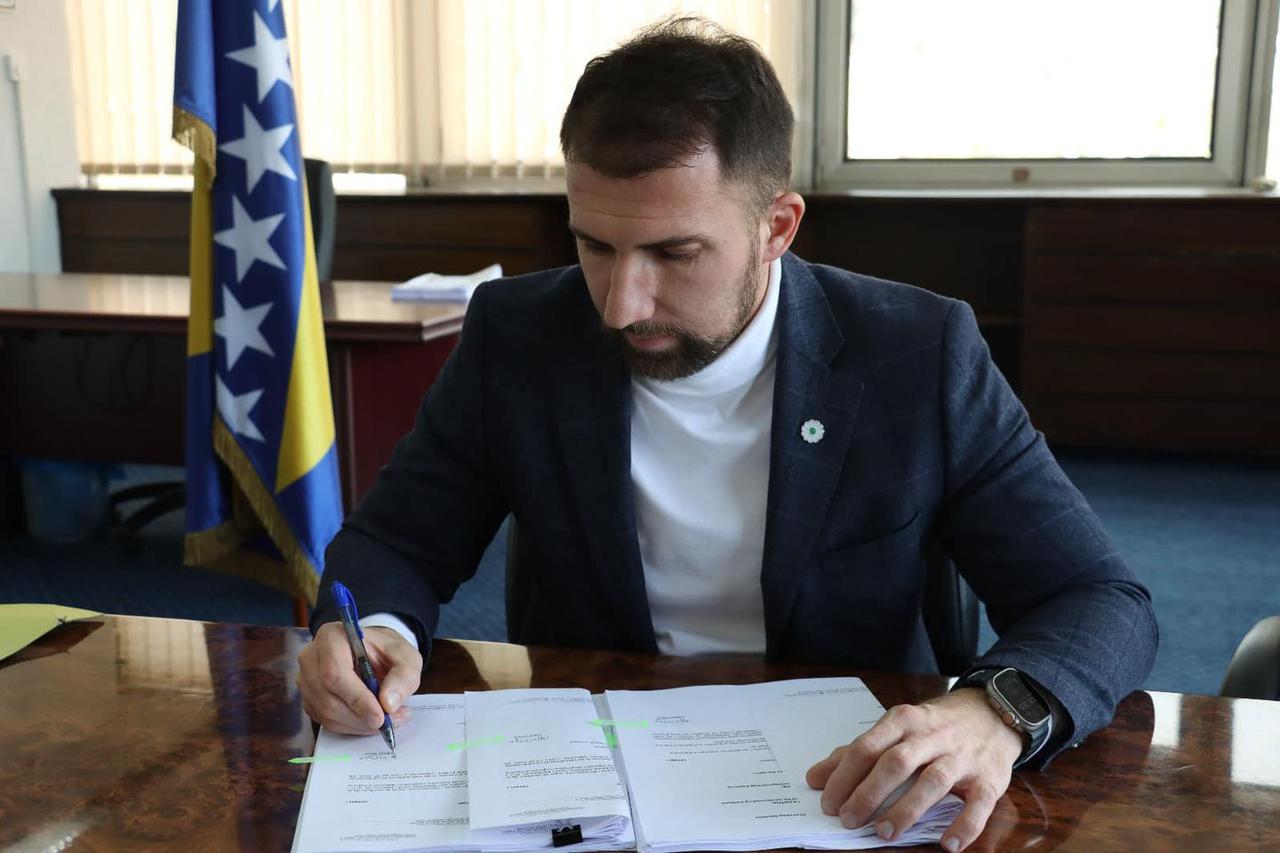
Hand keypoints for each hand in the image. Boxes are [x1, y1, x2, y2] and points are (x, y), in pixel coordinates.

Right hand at [297, 623, 421, 733]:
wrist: (373, 653)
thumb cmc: (386, 651)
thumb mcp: (406, 656)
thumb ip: (403, 676)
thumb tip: (388, 703)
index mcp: (331, 637)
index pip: (335, 672)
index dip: (357, 698)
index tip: (380, 716)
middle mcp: (311, 657)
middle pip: (328, 698)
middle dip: (361, 716)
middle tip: (389, 723)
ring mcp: (306, 680)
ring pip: (327, 713)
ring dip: (359, 725)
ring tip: (387, 721)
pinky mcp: (309, 699)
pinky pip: (326, 721)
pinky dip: (351, 727)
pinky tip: (370, 720)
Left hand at [805, 688, 1022, 851]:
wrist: (993, 712)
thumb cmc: (934, 727)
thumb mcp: (896, 729)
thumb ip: (856, 753)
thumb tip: (815, 779)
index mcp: (903, 721)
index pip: (866, 747)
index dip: (844, 776)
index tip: (828, 803)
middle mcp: (931, 736)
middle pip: (895, 762)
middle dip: (869, 793)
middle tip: (849, 820)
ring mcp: (962, 757)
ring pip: (932, 781)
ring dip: (907, 809)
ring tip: (885, 834)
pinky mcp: (989, 778)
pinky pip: (978, 804)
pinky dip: (964, 825)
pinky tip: (948, 844)